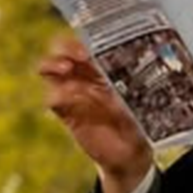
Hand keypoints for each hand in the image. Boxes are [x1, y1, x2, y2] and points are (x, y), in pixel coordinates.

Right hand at [39, 35, 152, 192]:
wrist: (130, 153)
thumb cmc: (139, 120)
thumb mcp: (142, 100)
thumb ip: (136, 86)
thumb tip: (140, 70)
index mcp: (104, 65)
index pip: (86, 42)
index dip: (84, 40)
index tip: (90, 48)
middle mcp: (86, 74)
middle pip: (61, 49)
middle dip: (64, 48)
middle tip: (77, 57)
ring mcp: (73, 92)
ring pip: (50, 69)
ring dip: (52, 65)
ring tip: (65, 69)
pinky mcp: (66, 112)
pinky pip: (52, 98)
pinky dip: (58, 95)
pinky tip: (72, 99)